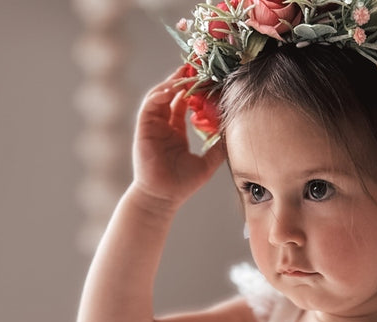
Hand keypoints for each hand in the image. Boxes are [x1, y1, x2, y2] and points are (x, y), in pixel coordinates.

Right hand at [131, 68, 225, 209]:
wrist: (163, 198)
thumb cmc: (182, 185)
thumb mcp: (207, 164)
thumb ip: (218, 149)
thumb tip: (233, 136)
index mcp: (176, 132)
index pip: (184, 104)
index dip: (194, 91)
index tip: (207, 81)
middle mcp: (163, 125)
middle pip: (172, 95)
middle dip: (183, 80)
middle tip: (196, 68)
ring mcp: (152, 125)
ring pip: (160, 95)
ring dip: (172, 84)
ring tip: (185, 75)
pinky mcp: (143, 128)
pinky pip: (150, 105)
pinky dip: (160, 95)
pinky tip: (172, 90)